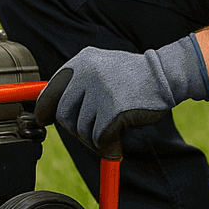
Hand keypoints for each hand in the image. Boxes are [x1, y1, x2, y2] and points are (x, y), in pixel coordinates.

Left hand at [34, 36, 208, 155]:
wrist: (165, 74)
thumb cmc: (133, 76)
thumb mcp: (102, 67)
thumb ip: (78, 84)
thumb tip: (49, 110)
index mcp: (81, 62)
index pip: (50, 90)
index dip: (44, 109)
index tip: (44, 120)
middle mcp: (86, 74)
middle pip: (64, 114)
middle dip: (75, 129)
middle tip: (91, 133)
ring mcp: (100, 91)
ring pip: (81, 129)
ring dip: (94, 138)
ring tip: (110, 133)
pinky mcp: (113, 110)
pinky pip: (99, 138)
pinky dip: (107, 146)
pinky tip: (116, 143)